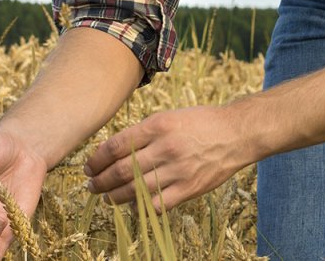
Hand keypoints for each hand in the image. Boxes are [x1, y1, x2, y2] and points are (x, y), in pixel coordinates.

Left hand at [84, 105, 248, 210]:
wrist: (235, 133)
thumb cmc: (198, 122)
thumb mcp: (167, 117)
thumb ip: (142, 133)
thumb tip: (113, 151)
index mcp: (157, 126)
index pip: (116, 146)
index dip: (97, 159)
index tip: (89, 166)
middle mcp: (165, 148)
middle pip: (122, 170)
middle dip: (101, 180)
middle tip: (91, 184)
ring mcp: (178, 170)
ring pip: (136, 189)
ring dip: (115, 196)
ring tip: (106, 197)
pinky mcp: (189, 188)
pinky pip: (158, 204)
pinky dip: (141, 207)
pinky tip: (133, 205)